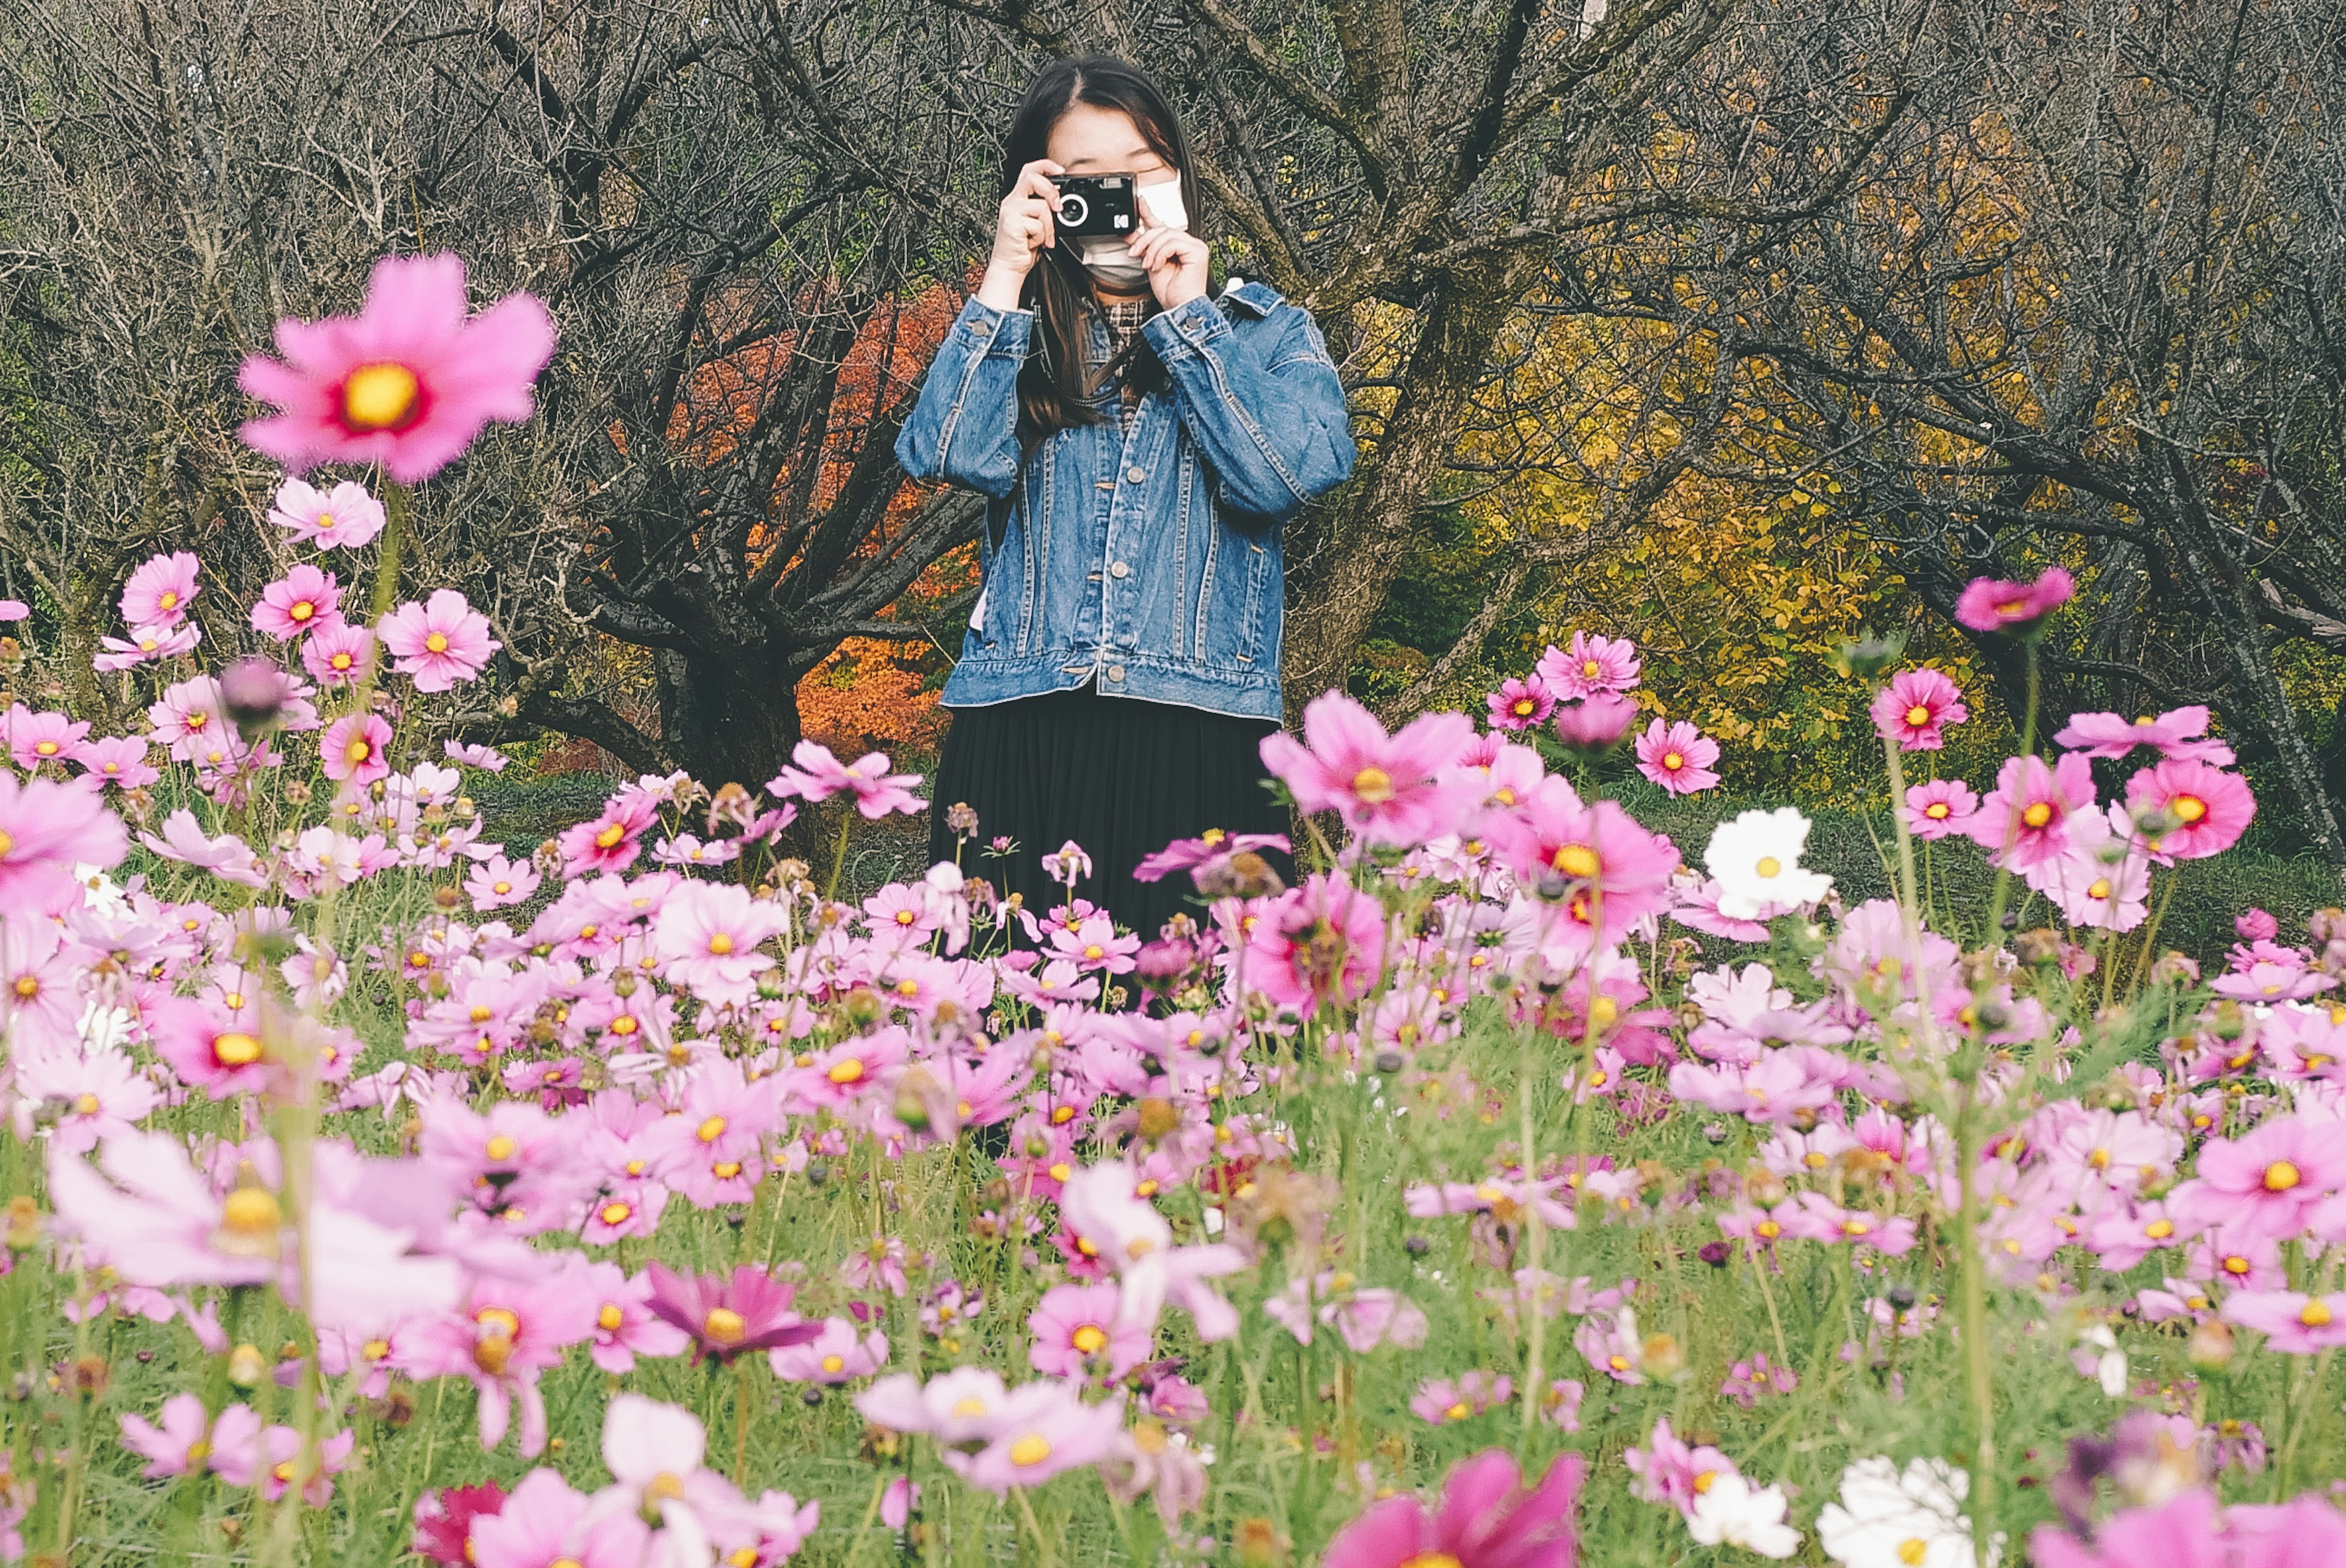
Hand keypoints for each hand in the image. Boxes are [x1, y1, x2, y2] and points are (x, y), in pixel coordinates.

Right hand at [984, 160, 1063, 281]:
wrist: (1009, 268)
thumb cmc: (1022, 249)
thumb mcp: (1037, 225)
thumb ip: (1045, 210)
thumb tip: (1061, 202)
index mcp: (1017, 199)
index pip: (1029, 170)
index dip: (1045, 166)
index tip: (1060, 171)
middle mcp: (1011, 202)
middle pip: (1032, 177)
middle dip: (1050, 191)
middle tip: (1058, 207)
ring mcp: (1010, 212)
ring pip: (1041, 206)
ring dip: (1048, 226)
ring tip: (1042, 238)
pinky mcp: (1011, 224)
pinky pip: (1038, 225)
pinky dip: (1041, 237)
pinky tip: (1033, 244)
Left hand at [1128, 217, 1208, 310]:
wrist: (1179, 308)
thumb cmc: (1170, 292)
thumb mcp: (1150, 264)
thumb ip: (1142, 247)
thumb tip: (1129, 234)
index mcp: (1178, 246)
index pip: (1162, 225)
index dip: (1149, 213)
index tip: (1138, 203)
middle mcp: (1188, 243)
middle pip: (1162, 228)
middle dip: (1144, 240)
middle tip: (1134, 253)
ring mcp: (1195, 246)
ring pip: (1166, 234)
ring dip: (1151, 250)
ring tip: (1148, 265)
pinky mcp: (1198, 251)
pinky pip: (1173, 242)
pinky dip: (1161, 253)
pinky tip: (1158, 265)